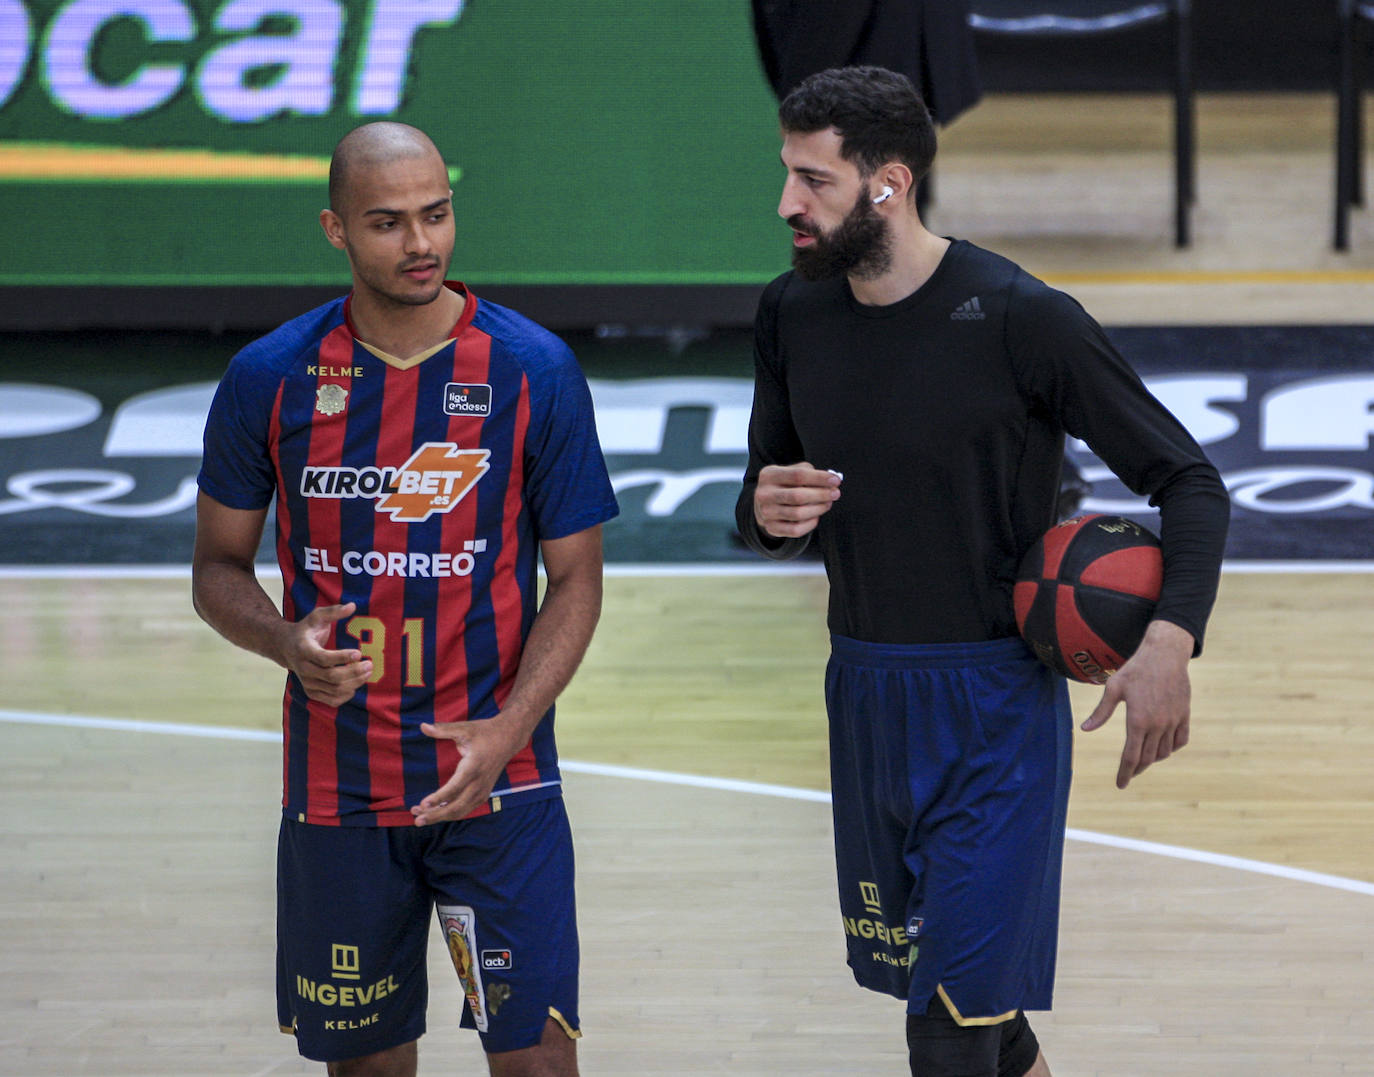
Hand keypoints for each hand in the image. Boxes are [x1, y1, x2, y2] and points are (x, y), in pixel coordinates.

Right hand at [281, 603, 372, 705]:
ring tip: (367, 672)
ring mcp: (306, 682)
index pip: (323, 658)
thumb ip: (334, 611)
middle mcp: (303, 668)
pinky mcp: (311, 691)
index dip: (342, 658)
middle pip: (331, 676)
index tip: (359, 653)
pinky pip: (331, 700)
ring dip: (354, 683)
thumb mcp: (317, 616)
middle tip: (370, 664)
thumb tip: (352, 606)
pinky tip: (355, 684)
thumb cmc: (306, 629)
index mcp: (303, 649)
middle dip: (354, 672)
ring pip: (334, 690)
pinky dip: (346, 695)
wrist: (285, 646)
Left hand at [411, 717, 526, 825]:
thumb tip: (422, 726)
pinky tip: (435, 812)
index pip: (454, 788)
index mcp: (474, 767)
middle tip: (416, 820)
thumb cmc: (484, 732)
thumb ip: (442, 729)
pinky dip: (451, 814)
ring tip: (420, 818)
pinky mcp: (484, 793)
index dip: (438, 798)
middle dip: (435, 815)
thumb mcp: (464, 728)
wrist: (509, 738)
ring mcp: (483, 790)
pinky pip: (466, 809)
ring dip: (441, 816)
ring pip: (461, 811)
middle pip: (456, 806)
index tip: (423, 804)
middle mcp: (479, 783)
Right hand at [754, 462, 840, 538]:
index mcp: (769, 475)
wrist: (764, 504)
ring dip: (818, 509)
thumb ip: (809, 473)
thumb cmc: (784, 485)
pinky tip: (815, 516)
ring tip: (827, 503)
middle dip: (821, 495)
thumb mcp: (791, 472)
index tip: (836, 480)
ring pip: (798, 514)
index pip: (798, 475)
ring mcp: (766, 512)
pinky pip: (795, 530)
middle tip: (835, 493)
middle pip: (798, 496)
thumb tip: (831, 480)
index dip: (819, 478)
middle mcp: (764, 494)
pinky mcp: (771, 528)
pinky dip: (810, 523)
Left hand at [1080, 620, 1193, 788]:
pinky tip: (1163, 748)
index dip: (1125, 773)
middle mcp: (1157, 725)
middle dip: (1136, 769)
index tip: (1120, 784)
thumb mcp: (1113, 688)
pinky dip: (1171, 748)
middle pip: (1147, 758)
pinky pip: (1180, 740)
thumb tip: (1085, 729)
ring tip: (1143, 758)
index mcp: (1137, 721)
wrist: (1165, 654)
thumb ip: (1101, 712)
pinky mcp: (1184, 715)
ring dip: (1153, 759)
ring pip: (1164, 752)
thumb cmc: (1135, 669)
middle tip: (1129, 773)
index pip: (1131, 757)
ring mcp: (1173, 720)